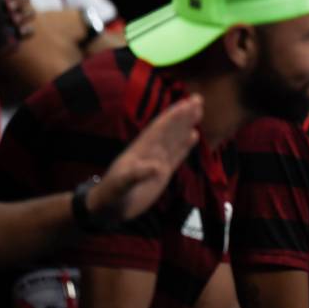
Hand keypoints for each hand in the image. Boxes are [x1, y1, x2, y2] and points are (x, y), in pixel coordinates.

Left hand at [6, 0, 34, 37]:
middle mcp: (20, 1)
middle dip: (18, 1)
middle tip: (8, 7)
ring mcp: (25, 15)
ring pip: (30, 12)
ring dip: (22, 15)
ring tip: (13, 20)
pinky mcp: (27, 30)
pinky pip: (31, 30)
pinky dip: (26, 30)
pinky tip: (19, 32)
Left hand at [86, 95, 201, 221]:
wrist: (109, 208)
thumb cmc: (112, 194)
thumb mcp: (121, 184)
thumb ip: (137, 174)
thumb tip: (157, 167)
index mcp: (141, 150)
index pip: (160, 129)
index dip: (172, 116)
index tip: (185, 104)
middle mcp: (151, 151)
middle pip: (170, 129)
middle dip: (183, 114)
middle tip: (198, 99)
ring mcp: (157, 161)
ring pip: (175, 139)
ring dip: (186, 125)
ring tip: (199, 111)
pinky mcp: (163, 172)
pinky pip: (177, 155)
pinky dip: (185, 144)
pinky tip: (194, 135)